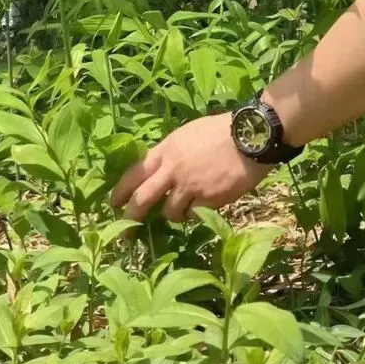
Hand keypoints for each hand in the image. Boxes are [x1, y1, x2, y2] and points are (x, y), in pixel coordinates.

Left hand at [110, 113, 268, 222]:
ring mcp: (190, 186)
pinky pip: (194, 215)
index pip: (134, 173)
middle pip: (142, 199)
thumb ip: (172, 153)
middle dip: (130, 218)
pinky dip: (196, 214)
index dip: (121, 191)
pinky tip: (205, 205)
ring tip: (184, 210)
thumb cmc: (222, 131)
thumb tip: (161, 170)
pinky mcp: (208, 199)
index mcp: (166, 150)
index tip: (113, 204)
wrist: (251, 137)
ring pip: (170, 212)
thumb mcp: (189, 134)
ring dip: (173, 215)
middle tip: (126, 232)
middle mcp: (173, 169)